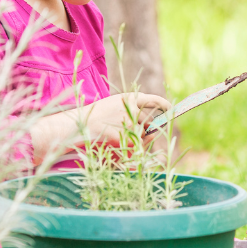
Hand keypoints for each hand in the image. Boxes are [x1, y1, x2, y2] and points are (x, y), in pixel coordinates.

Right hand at [31, 92, 171, 165]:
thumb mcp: (112, 107)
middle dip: (146, 129)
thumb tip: (148, 125)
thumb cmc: (91, 118)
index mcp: (128, 98)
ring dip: (134, 140)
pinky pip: (133, 147)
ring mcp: (129, 125)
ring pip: (142, 136)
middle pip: (149, 122)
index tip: (170, 108)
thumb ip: (129, 113)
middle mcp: (132, 109)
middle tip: (131, 132)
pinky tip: (113, 143)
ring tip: (114, 136)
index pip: (152, 100)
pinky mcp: (126, 138)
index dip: (163, 105)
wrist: (75, 127)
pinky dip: (127, 149)